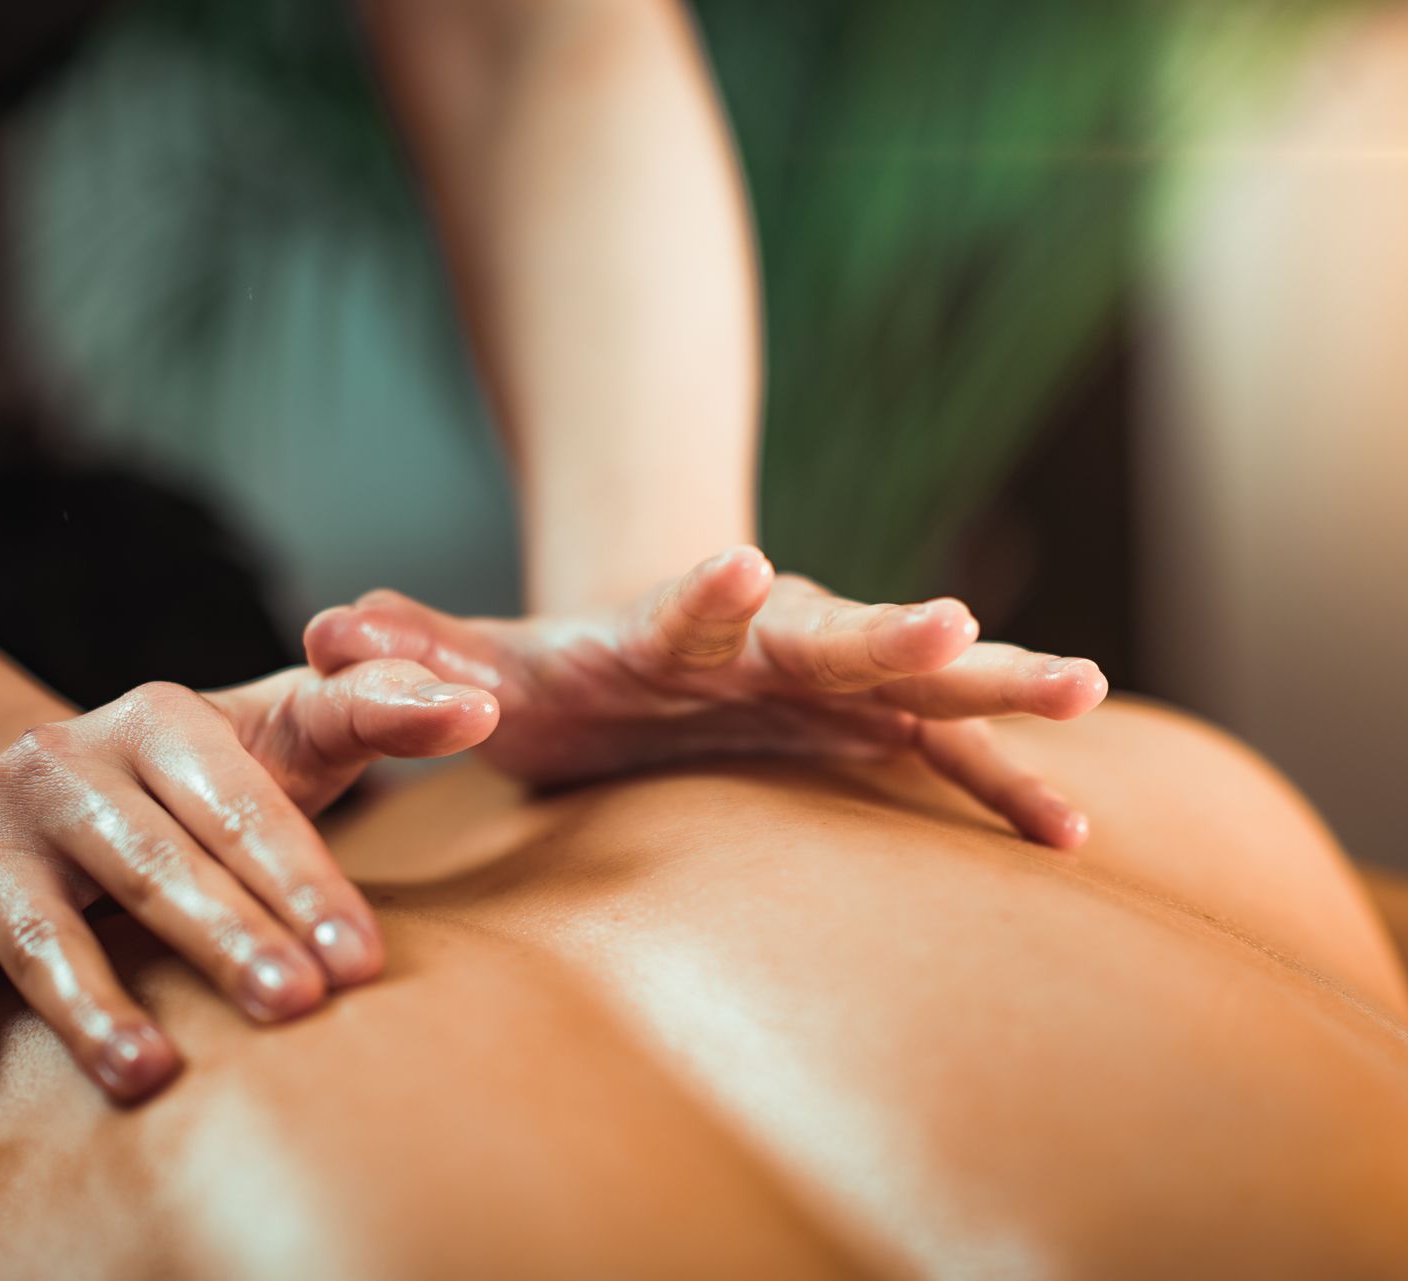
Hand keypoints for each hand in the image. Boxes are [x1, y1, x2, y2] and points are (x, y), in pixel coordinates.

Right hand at [0, 662, 497, 1195]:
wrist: (37, 793)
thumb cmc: (199, 783)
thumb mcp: (282, 732)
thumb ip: (378, 712)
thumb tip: (484, 706)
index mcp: (156, 721)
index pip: (243, 807)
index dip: (304, 884)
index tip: (362, 965)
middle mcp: (55, 767)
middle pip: (151, 867)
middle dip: (225, 940)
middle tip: (295, 1007)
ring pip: (40, 934)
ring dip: (91, 1009)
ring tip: (151, 1077)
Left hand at [303, 546, 1106, 846]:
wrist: (652, 641)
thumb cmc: (563, 670)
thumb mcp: (490, 662)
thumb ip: (422, 645)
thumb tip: (321, 623)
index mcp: (674, 629)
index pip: (690, 608)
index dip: (708, 593)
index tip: (737, 565)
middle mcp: (769, 642)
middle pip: (839, 633)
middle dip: (902, 635)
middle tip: (967, 627)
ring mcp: (833, 683)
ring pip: (928, 684)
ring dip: (1001, 691)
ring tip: (1086, 695)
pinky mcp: (872, 730)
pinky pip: (947, 764)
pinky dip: (1003, 790)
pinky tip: (1073, 837)